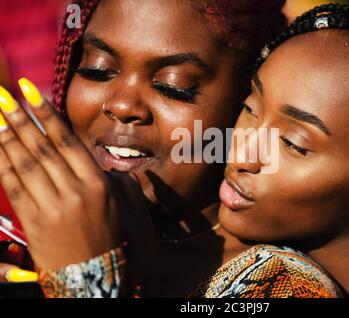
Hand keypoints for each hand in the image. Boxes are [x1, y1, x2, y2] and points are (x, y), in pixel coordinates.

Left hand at [0, 79, 132, 269]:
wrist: (97, 283)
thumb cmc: (120, 244)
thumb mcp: (133, 211)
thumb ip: (124, 183)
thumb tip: (109, 168)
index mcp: (98, 185)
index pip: (67, 141)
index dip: (47, 114)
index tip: (31, 91)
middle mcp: (72, 192)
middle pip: (41, 147)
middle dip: (19, 117)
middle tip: (3, 94)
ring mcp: (49, 208)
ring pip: (23, 163)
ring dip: (6, 136)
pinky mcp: (32, 223)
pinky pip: (12, 187)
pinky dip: (1, 164)